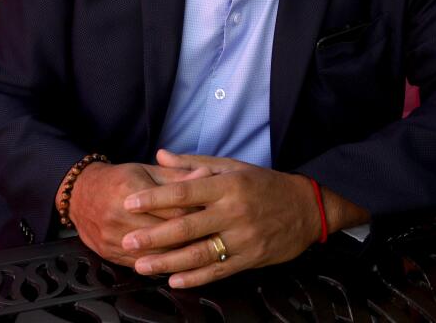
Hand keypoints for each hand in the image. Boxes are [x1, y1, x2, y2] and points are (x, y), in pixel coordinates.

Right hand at [65, 161, 208, 266]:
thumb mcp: (146, 171)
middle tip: (213, 237)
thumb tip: (207, 176)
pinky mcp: (109, 253)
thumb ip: (177, 176)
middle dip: (192, 237)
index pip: (174, 209)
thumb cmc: (117, 180)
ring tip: (199, 253)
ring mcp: (113, 237)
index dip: (197, 214)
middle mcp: (119, 216)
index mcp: (131, 190)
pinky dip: (160, 264)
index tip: (214, 216)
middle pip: (166, 234)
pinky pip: (141, 265)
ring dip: (179, 256)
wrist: (79, 194)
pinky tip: (175, 263)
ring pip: (156, 254)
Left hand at [121, 150, 368, 287]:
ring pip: (200, 253)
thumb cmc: (264, 184)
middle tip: (128, 241)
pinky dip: (196, 278)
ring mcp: (243, 237)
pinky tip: (174, 280)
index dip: (155, 198)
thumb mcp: (232, 166)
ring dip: (168, 262)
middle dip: (154, 236)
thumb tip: (161, 154)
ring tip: (142, 266)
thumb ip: (194, 164)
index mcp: (226, 185)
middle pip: (187, 226)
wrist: (307, 207)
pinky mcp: (251, 258)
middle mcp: (233, 211)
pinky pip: (219, 271)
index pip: (184, 191)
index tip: (130, 202)